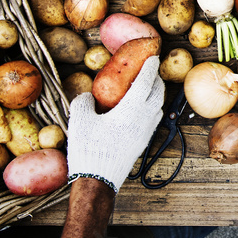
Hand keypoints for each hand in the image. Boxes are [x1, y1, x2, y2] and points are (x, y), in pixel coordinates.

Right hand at [66, 56, 164, 192]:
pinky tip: (141, 110)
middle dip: (155, 79)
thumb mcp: (79, 121)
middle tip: (149, 71)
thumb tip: (88, 96)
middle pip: (158, 93)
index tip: (152, 58)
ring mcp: (146, 132)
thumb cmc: (88, 149)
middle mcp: (144, 118)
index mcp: (131, 109)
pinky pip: (154, 119)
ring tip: (146, 88)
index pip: (145, 82)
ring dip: (156, 94)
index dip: (149, 68)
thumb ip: (83, 103)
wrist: (98, 180)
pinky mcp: (143, 142)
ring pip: (159, 106)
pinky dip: (152, 108)